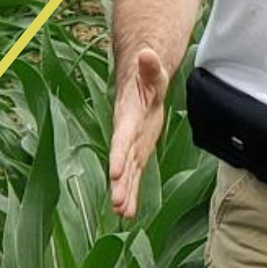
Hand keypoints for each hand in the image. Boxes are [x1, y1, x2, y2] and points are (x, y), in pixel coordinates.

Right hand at [107, 47, 168, 220]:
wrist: (139, 84)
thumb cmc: (148, 77)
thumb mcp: (153, 72)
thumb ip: (150, 67)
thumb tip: (147, 53)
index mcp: (128, 117)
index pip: (121, 138)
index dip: (117, 155)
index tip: (113, 172)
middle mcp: (125, 135)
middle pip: (121, 161)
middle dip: (119, 182)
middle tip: (117, 203)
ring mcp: (131, 147)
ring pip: (126, 173)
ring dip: (125, 193)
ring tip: (122, 214)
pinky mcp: (138, 153)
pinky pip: (135, 176)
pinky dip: (132, 193)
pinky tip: (129, 213)